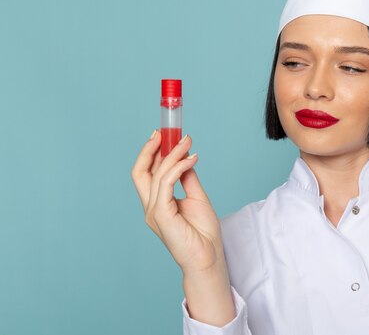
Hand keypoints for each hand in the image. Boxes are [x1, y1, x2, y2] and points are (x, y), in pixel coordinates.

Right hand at [130, 130, 224, 274]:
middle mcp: (151, 207)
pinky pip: (166, 183)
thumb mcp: (196, 198)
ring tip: (188, 143)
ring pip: (156, 173)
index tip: (163, 135)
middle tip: (166, 132)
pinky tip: (191, 159)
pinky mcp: (161, 216)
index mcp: (156, 204)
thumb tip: (186, 159)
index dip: (151, 153)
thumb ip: (187, 179)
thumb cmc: (203, 233)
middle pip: (140, 171)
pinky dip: (178, 167)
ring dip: (173, 154)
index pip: (146, 173)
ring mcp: (154, 212)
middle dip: (150, 148)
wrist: (208, 257)